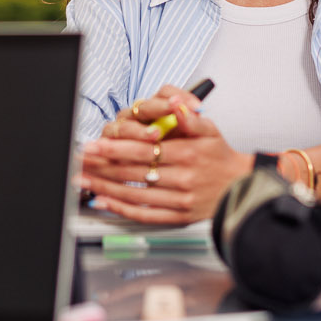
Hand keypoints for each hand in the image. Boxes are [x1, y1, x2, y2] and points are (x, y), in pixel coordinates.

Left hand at [81, 86, 251, 224]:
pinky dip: (121, 209)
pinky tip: (104, 201)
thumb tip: (175, 105)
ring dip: (105, 187)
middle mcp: (182, 177)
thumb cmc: (220, 158)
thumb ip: (190, 118)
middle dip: (103, 165)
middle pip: (134, 171)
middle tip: (82, 160)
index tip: (95, 145)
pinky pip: (144, 214)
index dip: (115, 147)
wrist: (239, 188)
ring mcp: (179, 199)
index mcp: (188, 153)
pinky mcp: (177, 216)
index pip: (143, 149)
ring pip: (135, 193)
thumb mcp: (210, 130)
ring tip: (84, 179)